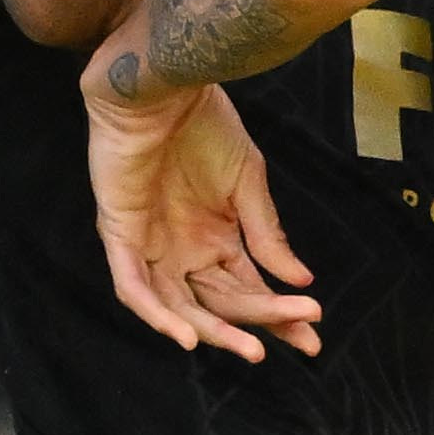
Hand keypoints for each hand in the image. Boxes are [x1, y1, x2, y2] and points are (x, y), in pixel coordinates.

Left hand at [85, 67, 316, 359]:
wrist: (165, 85)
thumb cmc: (204, 124)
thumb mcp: (247, 181)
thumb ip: (267, 233)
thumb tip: (302, 279)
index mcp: (216, 238)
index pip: (249, 289)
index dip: (280, 314)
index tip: (312, 336)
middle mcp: (184, 250)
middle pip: (223, 303)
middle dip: (263, 322)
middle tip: (302, 338)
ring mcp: (151, 246)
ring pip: (181, 307)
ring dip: (217, 332)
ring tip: (254, 350)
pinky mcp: (121, 235)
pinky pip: (134, 287)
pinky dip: (158, 315)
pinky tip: (189, 337)